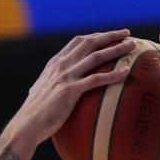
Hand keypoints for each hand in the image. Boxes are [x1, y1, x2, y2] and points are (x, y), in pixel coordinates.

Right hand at [5, 30, 135, 148]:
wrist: (27, 125)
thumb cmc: (35, 114)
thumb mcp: (42, 91)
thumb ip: (52, 84)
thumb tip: (57, 89)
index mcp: (55, 63)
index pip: (77, 41)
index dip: (96, 36)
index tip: (109, 35)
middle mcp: (61, 65)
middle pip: (90, 43)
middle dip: (110, 35)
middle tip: (127, 34)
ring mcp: (66, 77)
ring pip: (96, 57)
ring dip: (116, 49)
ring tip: (132, 46)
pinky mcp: (71, 91)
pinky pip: (97, 79)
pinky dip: (113, 74)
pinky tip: (126, 72)